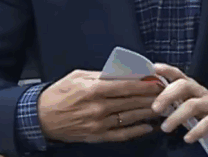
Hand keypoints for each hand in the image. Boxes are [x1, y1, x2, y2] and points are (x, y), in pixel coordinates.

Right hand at [38, 70, 162, 143]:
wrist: (40, 117)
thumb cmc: (59, 94)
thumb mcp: (79, 76)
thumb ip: (102, 74)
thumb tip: (125, 70)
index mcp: (94, 89)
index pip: (127, 85)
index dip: (146, 84)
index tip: (159, 81)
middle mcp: (98, 107)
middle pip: (133, 101)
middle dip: (152, 97)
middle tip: (167, 93)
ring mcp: (98, 124)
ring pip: (131, 117)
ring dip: (149, 112)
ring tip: (163, 107)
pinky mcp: (96, 136)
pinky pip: (122, 134)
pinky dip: (137, 131)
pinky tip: (148, 127)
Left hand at [151, 64, 207, 146]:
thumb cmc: (205, 111)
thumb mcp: (189, 103)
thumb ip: (174, 101)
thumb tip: (150, 103)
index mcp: (191, 88)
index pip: (179, 75)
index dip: (167, 71)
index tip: (154, 69)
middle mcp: (200, 92)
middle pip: (184, 86)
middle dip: (167, 95)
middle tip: (155, 108)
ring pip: (192, 105)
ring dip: (177, 117)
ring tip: (165, 128)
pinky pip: (207, 122)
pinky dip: (196, 131)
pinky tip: (188, 137)